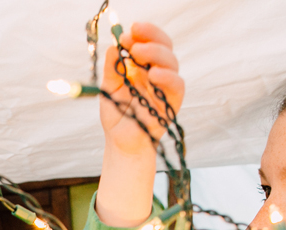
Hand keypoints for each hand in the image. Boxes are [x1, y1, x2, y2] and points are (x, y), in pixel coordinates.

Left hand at [100, 22, 183, 157]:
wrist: (121, 142)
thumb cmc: (117, 114)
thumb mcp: (109, 87)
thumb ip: (112, 67)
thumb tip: (113, 47)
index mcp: (143, 66)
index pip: (150, 42)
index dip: (143, 34)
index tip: (128, 32)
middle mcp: (157, 73)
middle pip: (164, 47)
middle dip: (150, 38)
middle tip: (133, 38)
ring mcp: (166, 87)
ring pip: (172, 62)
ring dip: (156, 53)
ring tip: (138, 52)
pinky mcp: (172, 102)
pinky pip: (177, 85)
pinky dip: (168, 77)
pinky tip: (154, 74)